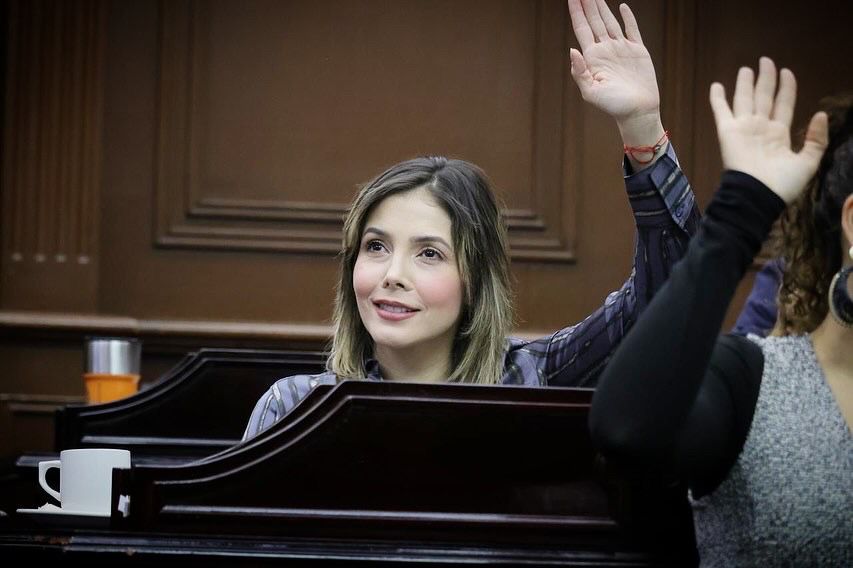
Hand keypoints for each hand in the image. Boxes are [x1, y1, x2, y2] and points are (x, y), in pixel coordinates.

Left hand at [567, 1, 659, 122]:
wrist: (638, 112)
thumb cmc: (614, 106)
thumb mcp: (591, 92)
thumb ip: (580, 72)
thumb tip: (572, 50)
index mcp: (593, 57)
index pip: (582, 28)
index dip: (576, 12)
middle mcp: (605, 50)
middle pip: (594, 20)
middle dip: (587, 4)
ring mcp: (621, 49)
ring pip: (609, 21)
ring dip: (602, 7)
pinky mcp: (638, 51)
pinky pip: (631, 29)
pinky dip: (627, 17)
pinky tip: (622, 7)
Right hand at [710, 57, 828, 203]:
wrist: (757, 195)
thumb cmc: (782, 183)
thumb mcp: (808, 163)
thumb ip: (816, 139)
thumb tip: (821, 114)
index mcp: (779, 134)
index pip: (783, 104)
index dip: (786, 88)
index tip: (787, 72)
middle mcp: (761, 128)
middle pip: (764, 97)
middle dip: (765, 79)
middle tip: (765, 60)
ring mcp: (743, 128)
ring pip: (744, 99)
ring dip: (744, 83)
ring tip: (746, 68)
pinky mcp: (727, 132)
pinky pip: (721, 111)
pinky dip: (717, 99)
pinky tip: (716, 85)